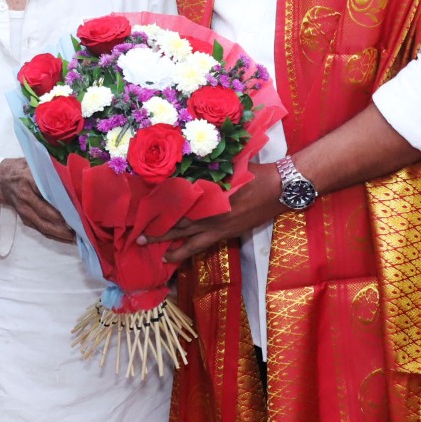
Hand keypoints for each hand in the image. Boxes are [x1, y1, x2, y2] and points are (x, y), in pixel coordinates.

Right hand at [0, 158, 73, 242]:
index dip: (61, 205)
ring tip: (78, 238)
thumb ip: (51, 169)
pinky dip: (54, 235)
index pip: (47, 194)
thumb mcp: (35, 163)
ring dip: (61, 234)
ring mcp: (24, 210)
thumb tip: (74, 177)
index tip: (76, 211)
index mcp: (29, 180)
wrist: (1, 179)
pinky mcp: (25, 219)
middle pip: (46, 214)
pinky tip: (67, 238)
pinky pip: (41, 230)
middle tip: (82, 228)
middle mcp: (25, 198)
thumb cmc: (22, 168)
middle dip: (64, 224)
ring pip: (44, 226)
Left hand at [148, 162, 282, 262]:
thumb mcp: (230, 165)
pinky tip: (178, 256)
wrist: (281, 187)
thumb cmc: (255, 171)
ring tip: (156, 253)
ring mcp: (220, 226)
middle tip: (139, 238)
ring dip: (171, 245)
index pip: (179, 202)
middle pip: (180, 223)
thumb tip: (189, 167)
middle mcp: (212, 212)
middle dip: (159, 231)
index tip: (144, 210)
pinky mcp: (228, 234)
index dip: (161, 207)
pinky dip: (189, 250)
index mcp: (210, 194)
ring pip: (190, 239)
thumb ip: (209, 169)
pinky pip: (203, 245)